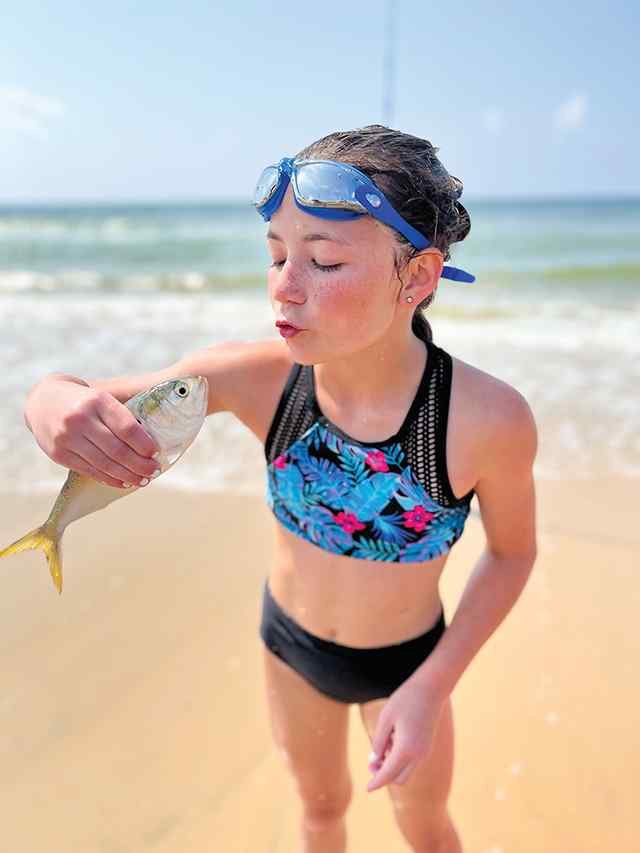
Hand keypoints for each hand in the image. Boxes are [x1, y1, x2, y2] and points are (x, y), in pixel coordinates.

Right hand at [24, 378, 160, 488]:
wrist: (43, 401)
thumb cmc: (83, 401)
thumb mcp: (102, 398)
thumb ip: (122, 417)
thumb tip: (150, 446)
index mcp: (97, 401)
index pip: (127, 428)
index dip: (145, 445)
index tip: (156, 453)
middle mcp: (80, 419)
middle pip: (117, 450)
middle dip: (140, 465)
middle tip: (154, 471)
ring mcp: (67, 438)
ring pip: (105, 464)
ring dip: (128, 475)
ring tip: (143, 480)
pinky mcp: (59, 454)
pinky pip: (90, 471)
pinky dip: (110, 479)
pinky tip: (124, 482)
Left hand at [366, 680, 445, 791]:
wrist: (431, 688)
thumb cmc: (405, 699)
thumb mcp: (386, 718)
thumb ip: (379, 741)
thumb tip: (374, 761)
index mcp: (407, 749)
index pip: (388, 774)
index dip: (376, 782)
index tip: (367, 789)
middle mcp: (419, 755)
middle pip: (399, 778)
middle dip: (384, 775)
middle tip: (372, 761)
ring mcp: (425, 751)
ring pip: (406, 770)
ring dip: (392, 765)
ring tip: (385, 740)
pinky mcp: (427, 746)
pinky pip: (412, 761)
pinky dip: (400, 757)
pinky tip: (394, 737)